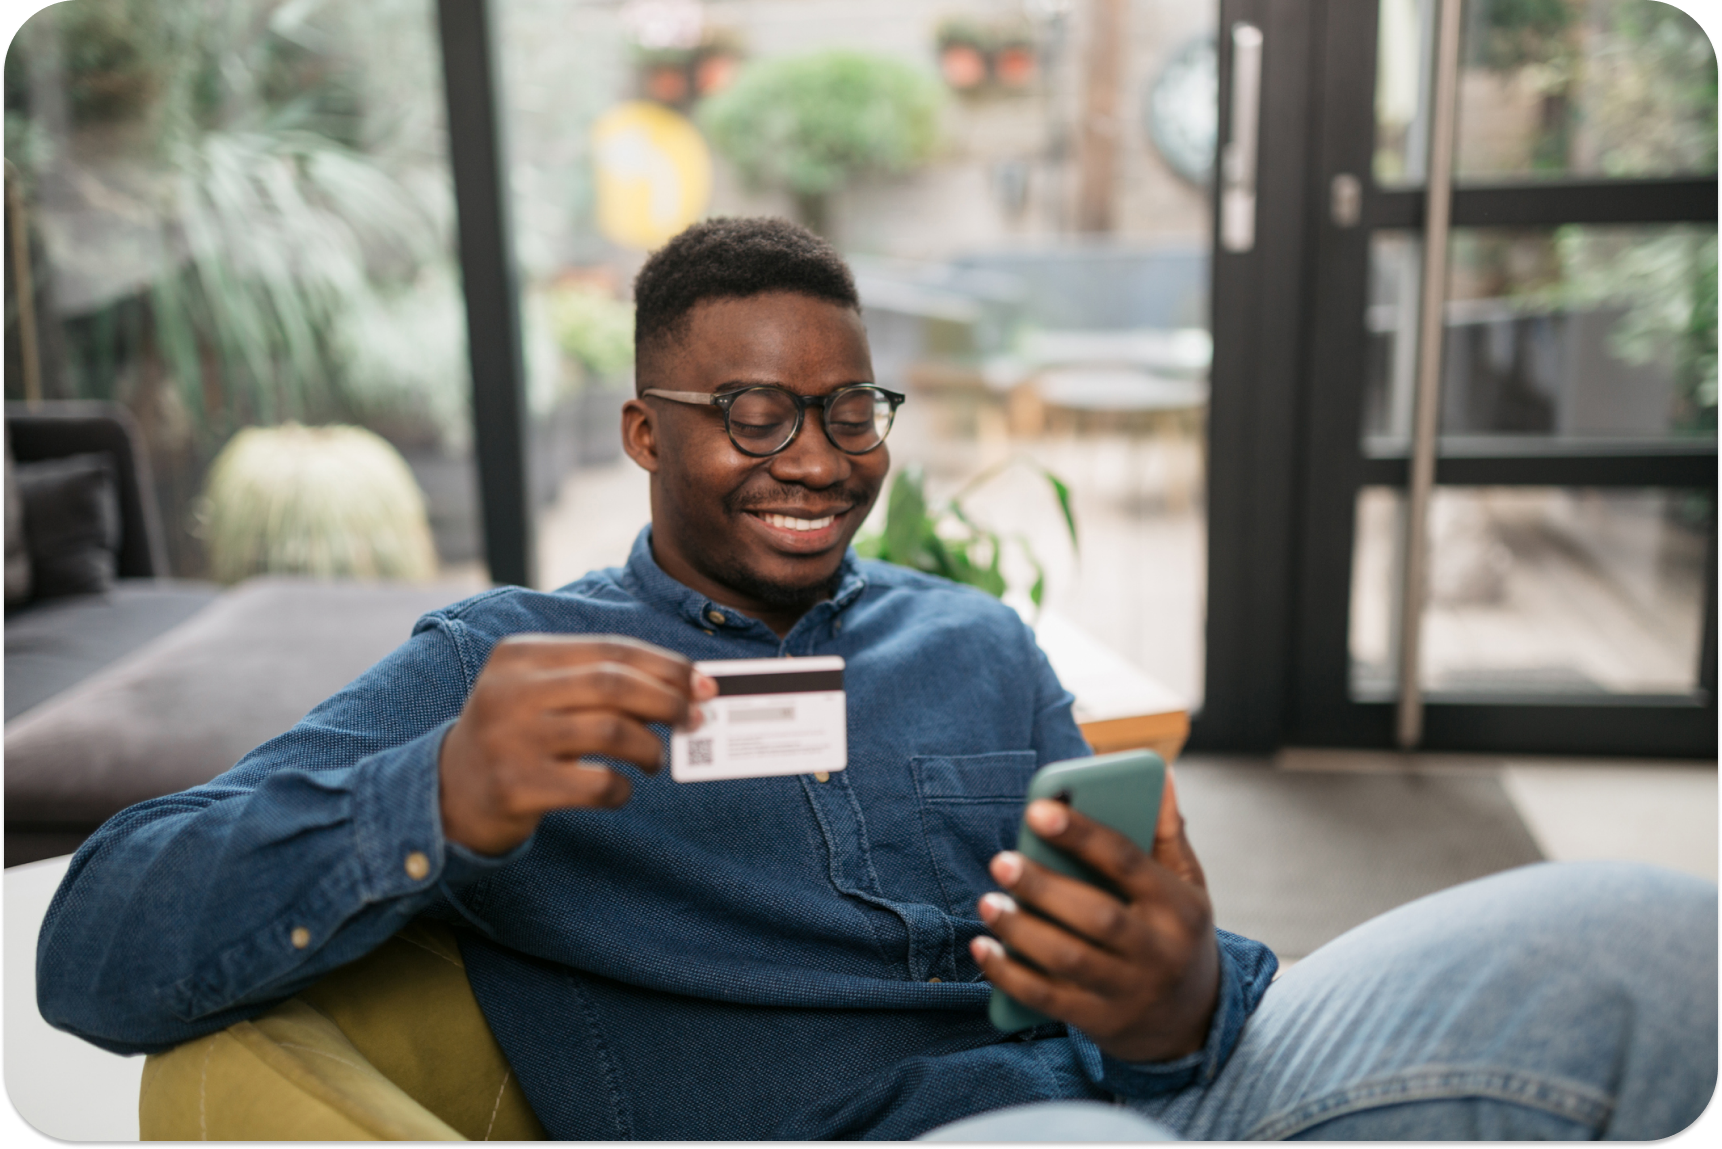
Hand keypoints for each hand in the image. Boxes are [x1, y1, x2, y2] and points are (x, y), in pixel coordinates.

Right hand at [438, 635, 716, 855]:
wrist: (447, 792)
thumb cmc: (515, 735)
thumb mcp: (538, 691)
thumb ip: (597, 681)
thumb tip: (684, 688)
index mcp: (520, 655)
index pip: (611, 649)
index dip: (666, 665)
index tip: (703, 684)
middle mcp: (511, 691)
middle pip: (614, 684)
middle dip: (668, 701)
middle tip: (694, 719)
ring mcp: (511, 740)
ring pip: (612, 731)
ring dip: (649, 748)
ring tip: (654, 760)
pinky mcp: (517, 787)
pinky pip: (596, 784)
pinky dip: (621, 788)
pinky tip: (619, 789)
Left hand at [970, 767, 1218, 1062]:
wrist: (1193, 1024)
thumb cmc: (1177, 935)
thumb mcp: (1188, 887)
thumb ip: (1167, 834)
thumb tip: (1159, 775)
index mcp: (1177, 906)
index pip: (1126, 861)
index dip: (1081, 833)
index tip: (1037, 809)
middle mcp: (1157, 950)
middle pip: (1096, 916)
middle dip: (1043, 887)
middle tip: (1000, 862)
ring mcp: (1128, 991)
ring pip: (1068, 959)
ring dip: (1020, 931)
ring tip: (987, 902)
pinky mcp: (1099, 1021)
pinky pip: (1047, 999)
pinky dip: (1009, 975)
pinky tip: (982, 948)